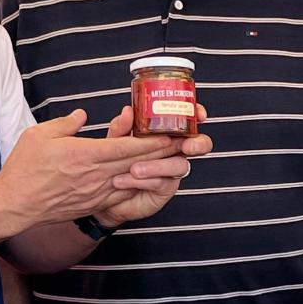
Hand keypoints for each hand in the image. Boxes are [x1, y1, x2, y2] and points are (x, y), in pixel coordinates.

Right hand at [0, 110, 173, 226]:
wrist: (14, 204)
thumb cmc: (24, 168)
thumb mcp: (40, 135)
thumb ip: (65, 123)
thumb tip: (81, 115)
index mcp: (86, 154)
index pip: (128, 147)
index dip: (153, 141)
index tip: (171, 134)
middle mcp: (96, 175)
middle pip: (137, 163)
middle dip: (162, 153)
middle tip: (183, 145)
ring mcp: (96, 192)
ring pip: (133, 179)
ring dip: (154, 170)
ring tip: (173, 162)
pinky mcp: (93, 204)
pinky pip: (121, 195)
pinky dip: (137, 187)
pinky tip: (148, 182)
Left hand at [87, 106, 212, 226]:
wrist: (104, 192)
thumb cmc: (113, 162)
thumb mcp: (114, 141)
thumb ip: (121, 127)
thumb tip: (128, 111)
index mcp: (164, 133)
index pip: (187, 120)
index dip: (197, 115)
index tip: (199, 115)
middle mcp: (172, 151)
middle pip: (198, 143)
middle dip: (198, 143)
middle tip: (187, 146)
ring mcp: (171, 171)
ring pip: (180, 165)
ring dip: (158, 166)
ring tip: (134, 169)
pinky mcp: (166, 188)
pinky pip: (164, 182)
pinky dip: (146, 180)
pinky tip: (128, 179)